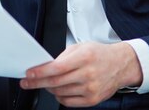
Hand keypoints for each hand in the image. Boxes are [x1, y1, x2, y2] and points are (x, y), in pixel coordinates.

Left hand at [20, 42, 142, 106]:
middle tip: (27, 82)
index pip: (56, 68)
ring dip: (48, 88)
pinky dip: (59, 96)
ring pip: (60, 92)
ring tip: (45, 83)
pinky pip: (68, 102)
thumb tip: (45, 66)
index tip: (29, 74)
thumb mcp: (80, 47)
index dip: (40, 72)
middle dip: (37, 83)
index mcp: (84, 58)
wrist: (121, 65)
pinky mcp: (93, 100)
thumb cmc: (99, 54)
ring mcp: (91, 89)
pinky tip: (57, 90)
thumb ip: (62, 57)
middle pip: (56, 82)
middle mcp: (88, 74)